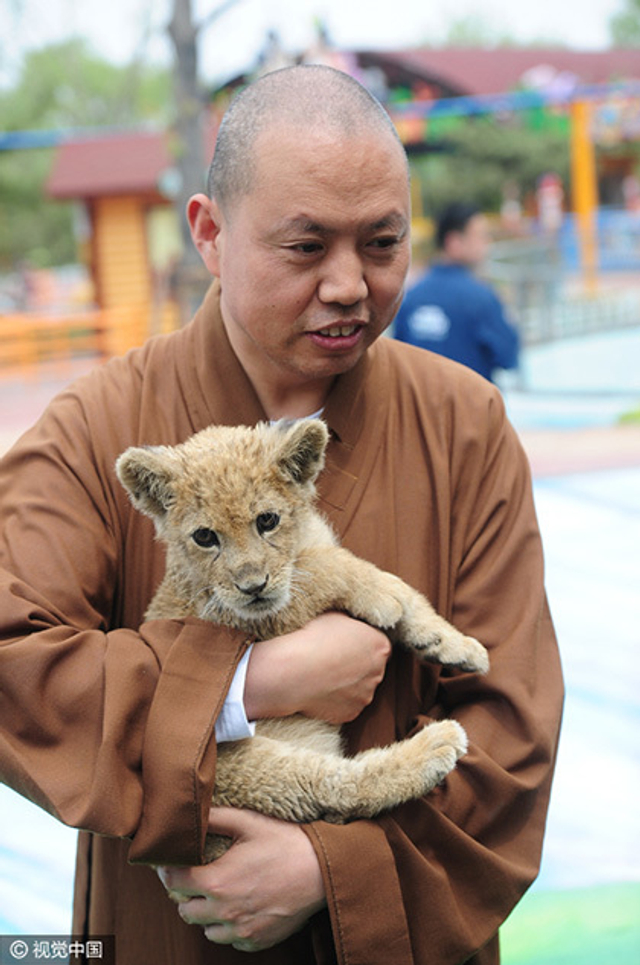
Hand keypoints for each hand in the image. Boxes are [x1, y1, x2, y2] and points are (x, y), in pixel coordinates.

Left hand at [157, 807, 325, 951]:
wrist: (322, 871)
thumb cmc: (286, 843)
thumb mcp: (249, 822)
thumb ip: (216, 818)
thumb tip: (193, 815)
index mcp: (217, 882)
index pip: (173, 883)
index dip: (168, 870)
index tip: (172, 862)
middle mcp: (224, 912)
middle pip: (184, 910)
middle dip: (185, 893)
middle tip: (198, 875)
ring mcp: (240, 930)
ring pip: (205, 929)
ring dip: (206, 913)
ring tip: (220, 892)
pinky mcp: (256, 941)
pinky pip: (229, 939)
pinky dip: (229, 926)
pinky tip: (240, 906)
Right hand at [244, 612, 391, 723]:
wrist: (292, 671)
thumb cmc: (312, 638)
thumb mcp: (334, 615)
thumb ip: (350, 622)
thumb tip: (349, 623)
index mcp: (379, 646)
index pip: (377, 644)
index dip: (360, 642)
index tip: (343, 642)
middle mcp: (378, 673)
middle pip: (370, 667)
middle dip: (356, 664)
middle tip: (332, 658)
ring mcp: (365, 696)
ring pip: (359, 688)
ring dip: (346, 683)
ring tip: (322, 674)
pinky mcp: (350, 714)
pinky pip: (345, 705)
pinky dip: (335, 699)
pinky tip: (319, 689)